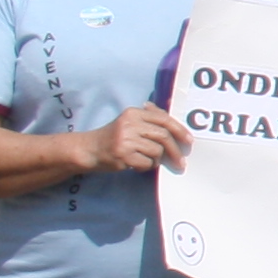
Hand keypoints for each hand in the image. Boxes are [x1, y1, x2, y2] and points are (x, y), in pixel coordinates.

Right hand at [79, 105, 194, 175]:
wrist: (88, 150)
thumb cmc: (113, 136)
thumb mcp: (129, 121)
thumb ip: (148, 116)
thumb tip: (170, 110)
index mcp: (133, 113)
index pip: (163, 119)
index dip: (180, 130)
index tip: (189, 140)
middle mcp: (129, 124)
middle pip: (164, 136)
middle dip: (175, 150)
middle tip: (181, 162)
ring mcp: (125, 140)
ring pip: (157, 151)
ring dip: (157, 159)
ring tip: (148, 160)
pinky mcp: (122, 155)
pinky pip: (147, 162)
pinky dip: (147, 166)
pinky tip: (138, 164)